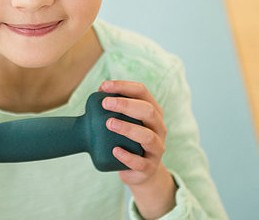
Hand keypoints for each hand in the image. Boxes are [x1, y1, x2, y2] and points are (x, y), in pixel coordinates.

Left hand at [98, 80, 176, 218]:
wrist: (140, 171)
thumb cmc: (128, 140)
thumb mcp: (124, 121)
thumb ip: (114, 107)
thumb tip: (99, 91)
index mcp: (153, 111)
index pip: (142, 92)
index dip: (124, 86)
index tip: (104, 86)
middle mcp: (159, 128)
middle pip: (148, 111)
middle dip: (126, 105)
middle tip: (105, 103)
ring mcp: (157, 149)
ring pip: (148, 137)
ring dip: (128, 128)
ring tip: (109, 124)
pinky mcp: (150, 167)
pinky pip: (141, 163)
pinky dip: (128, 157)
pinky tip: (115, 150)